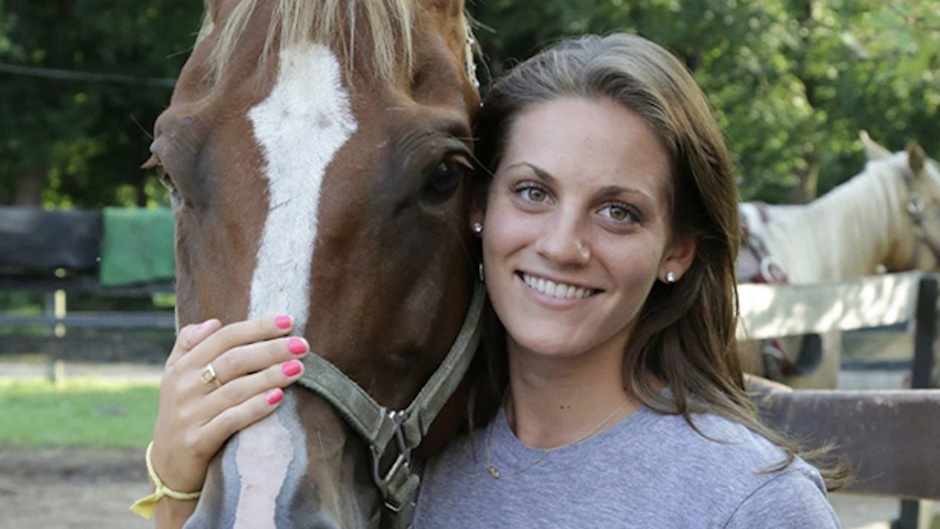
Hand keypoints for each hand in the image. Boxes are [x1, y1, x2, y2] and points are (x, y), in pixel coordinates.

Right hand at [150, 315, 307, 493]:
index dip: (258, 327)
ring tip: (299, 368)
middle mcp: (183, 388)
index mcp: (181, 367)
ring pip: (236, 389)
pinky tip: (279, 398)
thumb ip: (190, 345)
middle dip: (271, 349)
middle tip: (303, 345)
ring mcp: (189, 416)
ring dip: (270, 376)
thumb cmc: (185, 413)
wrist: (168, 467)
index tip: (289, 322)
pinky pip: (231, 420)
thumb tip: (214, 322)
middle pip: (233, 360)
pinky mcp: (197, 442)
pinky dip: (256, 407)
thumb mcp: (176, 378)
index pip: (224, 338)